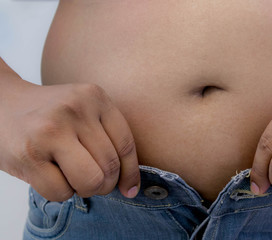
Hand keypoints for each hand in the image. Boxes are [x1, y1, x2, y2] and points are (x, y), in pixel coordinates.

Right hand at [0, 78, 139, 200]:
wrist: (1, 104)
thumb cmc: (50, 116)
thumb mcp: (84, 111)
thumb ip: (107, 136)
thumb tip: (129, 186)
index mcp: (94, 96)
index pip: (125, 144)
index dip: (131, 173)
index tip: (129, 189)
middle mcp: (75, 109)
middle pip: (109, 166)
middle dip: (104, 184)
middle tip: (92, 182)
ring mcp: (51, 130)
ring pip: (90, 181)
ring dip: (85, 190)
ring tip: (73, 178)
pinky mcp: (29, 153)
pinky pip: (61, 191)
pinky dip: (61, 193)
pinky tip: (51, 176)